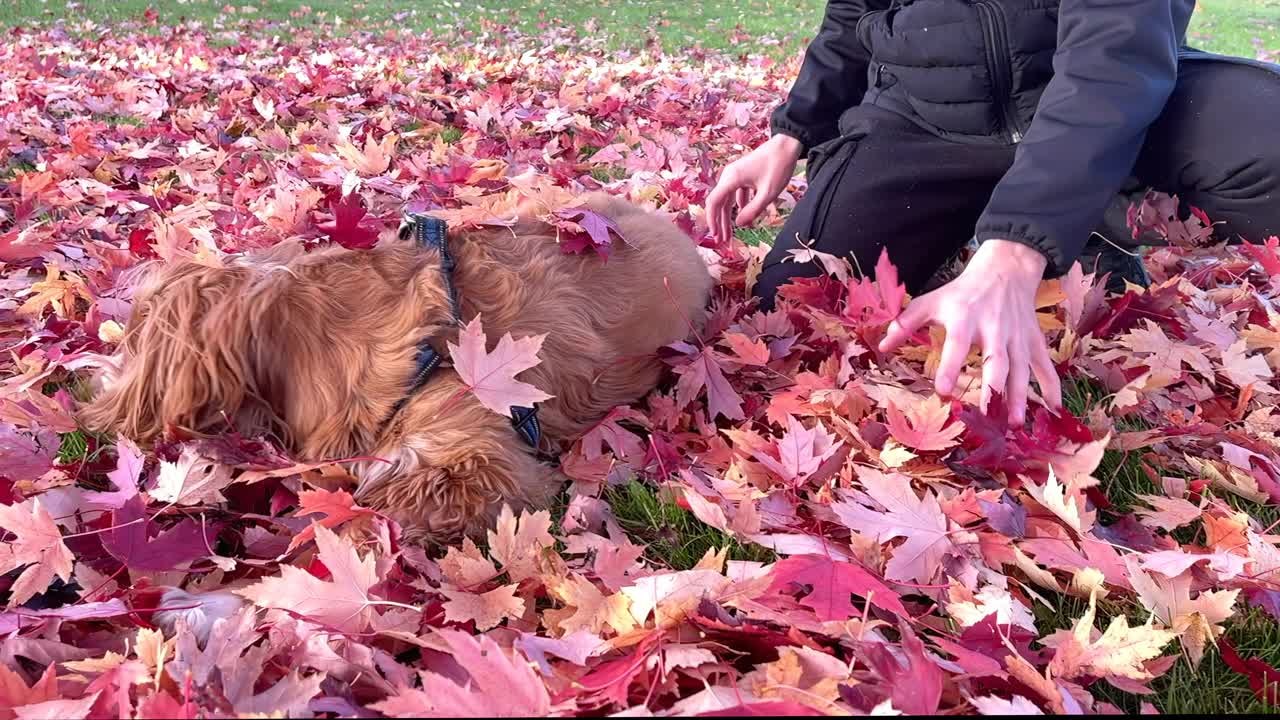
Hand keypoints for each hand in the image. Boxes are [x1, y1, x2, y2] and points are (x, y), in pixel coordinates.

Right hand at [706, 134, 802, 242]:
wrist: (787, 145)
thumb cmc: (778, 166)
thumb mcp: (768, 193)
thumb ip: (753, 210)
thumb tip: (738, 225)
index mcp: (731, 179)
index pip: (714, 202)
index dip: (713, 220)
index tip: (716, 235)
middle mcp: (729, 176)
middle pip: (720, 203)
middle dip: (721, 222)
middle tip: (723, 240)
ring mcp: (736, 175)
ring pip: (728, 199)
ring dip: (730, 216)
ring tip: (732, 233)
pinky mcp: (743, 175)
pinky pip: (737, 193)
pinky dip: (740, 206)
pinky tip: (747, 217)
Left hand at [878, 239, 1062, 423]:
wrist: (1005, 271)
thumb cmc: (963, 292)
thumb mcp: (932, 300)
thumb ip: (907, 323)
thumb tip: (881, 345)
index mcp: (965, 318)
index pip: (957, 344)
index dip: (949, 367)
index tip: (941, 391)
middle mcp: (994, 329)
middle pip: (996, 360)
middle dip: (992, 387)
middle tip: (985, 414)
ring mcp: (1017, 337)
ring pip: (1021, 369)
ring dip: (1019, 396)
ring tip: (1014, 423)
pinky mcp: (1033, 340)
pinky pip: (1044, 366)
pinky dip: (1051, 386)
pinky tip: (1052, 409)